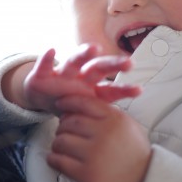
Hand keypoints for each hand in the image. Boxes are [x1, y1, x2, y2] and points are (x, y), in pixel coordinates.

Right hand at [24, 44, 140, 113]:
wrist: (42, 98)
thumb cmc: (68, 104)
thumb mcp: (83, 112)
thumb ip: (98, 116)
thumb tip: (124, 133)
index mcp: (92, 89)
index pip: (110, 89)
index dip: (123, 90)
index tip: (139, 91)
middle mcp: (80, 77)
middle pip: (98, 68)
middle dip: (113, 65)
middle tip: (128, 63)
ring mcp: (62, 74)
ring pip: (74, 61)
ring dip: (83, 54)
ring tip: (93, 48)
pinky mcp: (42, 73)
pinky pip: (44, 65)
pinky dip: (47, 58)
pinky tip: (51, 51)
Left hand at [47, 95, 152, 181]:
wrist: (144, 181)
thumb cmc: (135, 152)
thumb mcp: (128, 124)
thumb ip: (107, 113)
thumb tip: (77, 107)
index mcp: (115, 119)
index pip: (84, 103)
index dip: (68, 102)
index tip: (60, 104)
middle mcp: (104, 134)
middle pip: (70, 122)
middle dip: (62, 126)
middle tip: (63, 131)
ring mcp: (94, 155)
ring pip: (61, 141)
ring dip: (57, 142)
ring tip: (61, 146)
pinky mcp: (86, 175)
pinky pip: (59, 161)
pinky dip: (53, 159)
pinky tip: (56, 158)